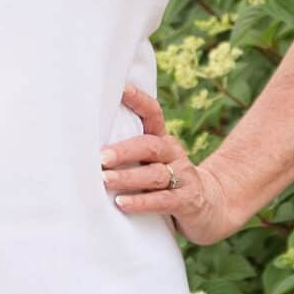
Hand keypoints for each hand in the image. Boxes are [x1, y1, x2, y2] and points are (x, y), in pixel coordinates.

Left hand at [101, 81, 240, 246]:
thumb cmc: (165, 181)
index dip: (138, 99)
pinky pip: (163, 200)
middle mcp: (173, 153)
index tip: (119, 88)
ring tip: (105, 180)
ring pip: (154, 174)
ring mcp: (182, 176)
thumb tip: (85, 143)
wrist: (208, 205)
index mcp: (161, 140)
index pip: (152, 113)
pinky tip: (122, 203)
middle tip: (101, 156)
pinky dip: (142, 202)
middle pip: (150, 146)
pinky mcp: (186, 200)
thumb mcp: (151, 162)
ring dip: (128, 177)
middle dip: (124, 150)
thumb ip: (129, 152)